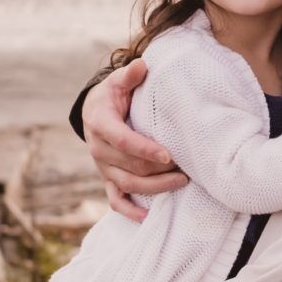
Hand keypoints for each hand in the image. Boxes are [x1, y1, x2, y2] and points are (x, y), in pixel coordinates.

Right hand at [85, 58, 186, 221]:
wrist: (93, 112)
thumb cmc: (112, 95)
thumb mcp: (117, 81)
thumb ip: (129, 75)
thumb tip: (142, 65)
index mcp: (101, 124)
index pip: (122, 140)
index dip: (144, 149)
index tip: (167, 155)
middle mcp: (98, 149)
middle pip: (130, 166)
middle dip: (159, 169)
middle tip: (188, 167)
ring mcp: (103, 167)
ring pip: (128, 185)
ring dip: (155, 188)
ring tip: (182, 182)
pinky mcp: (107, 179)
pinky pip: (116, 200)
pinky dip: (130, 211)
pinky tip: (149, 216)